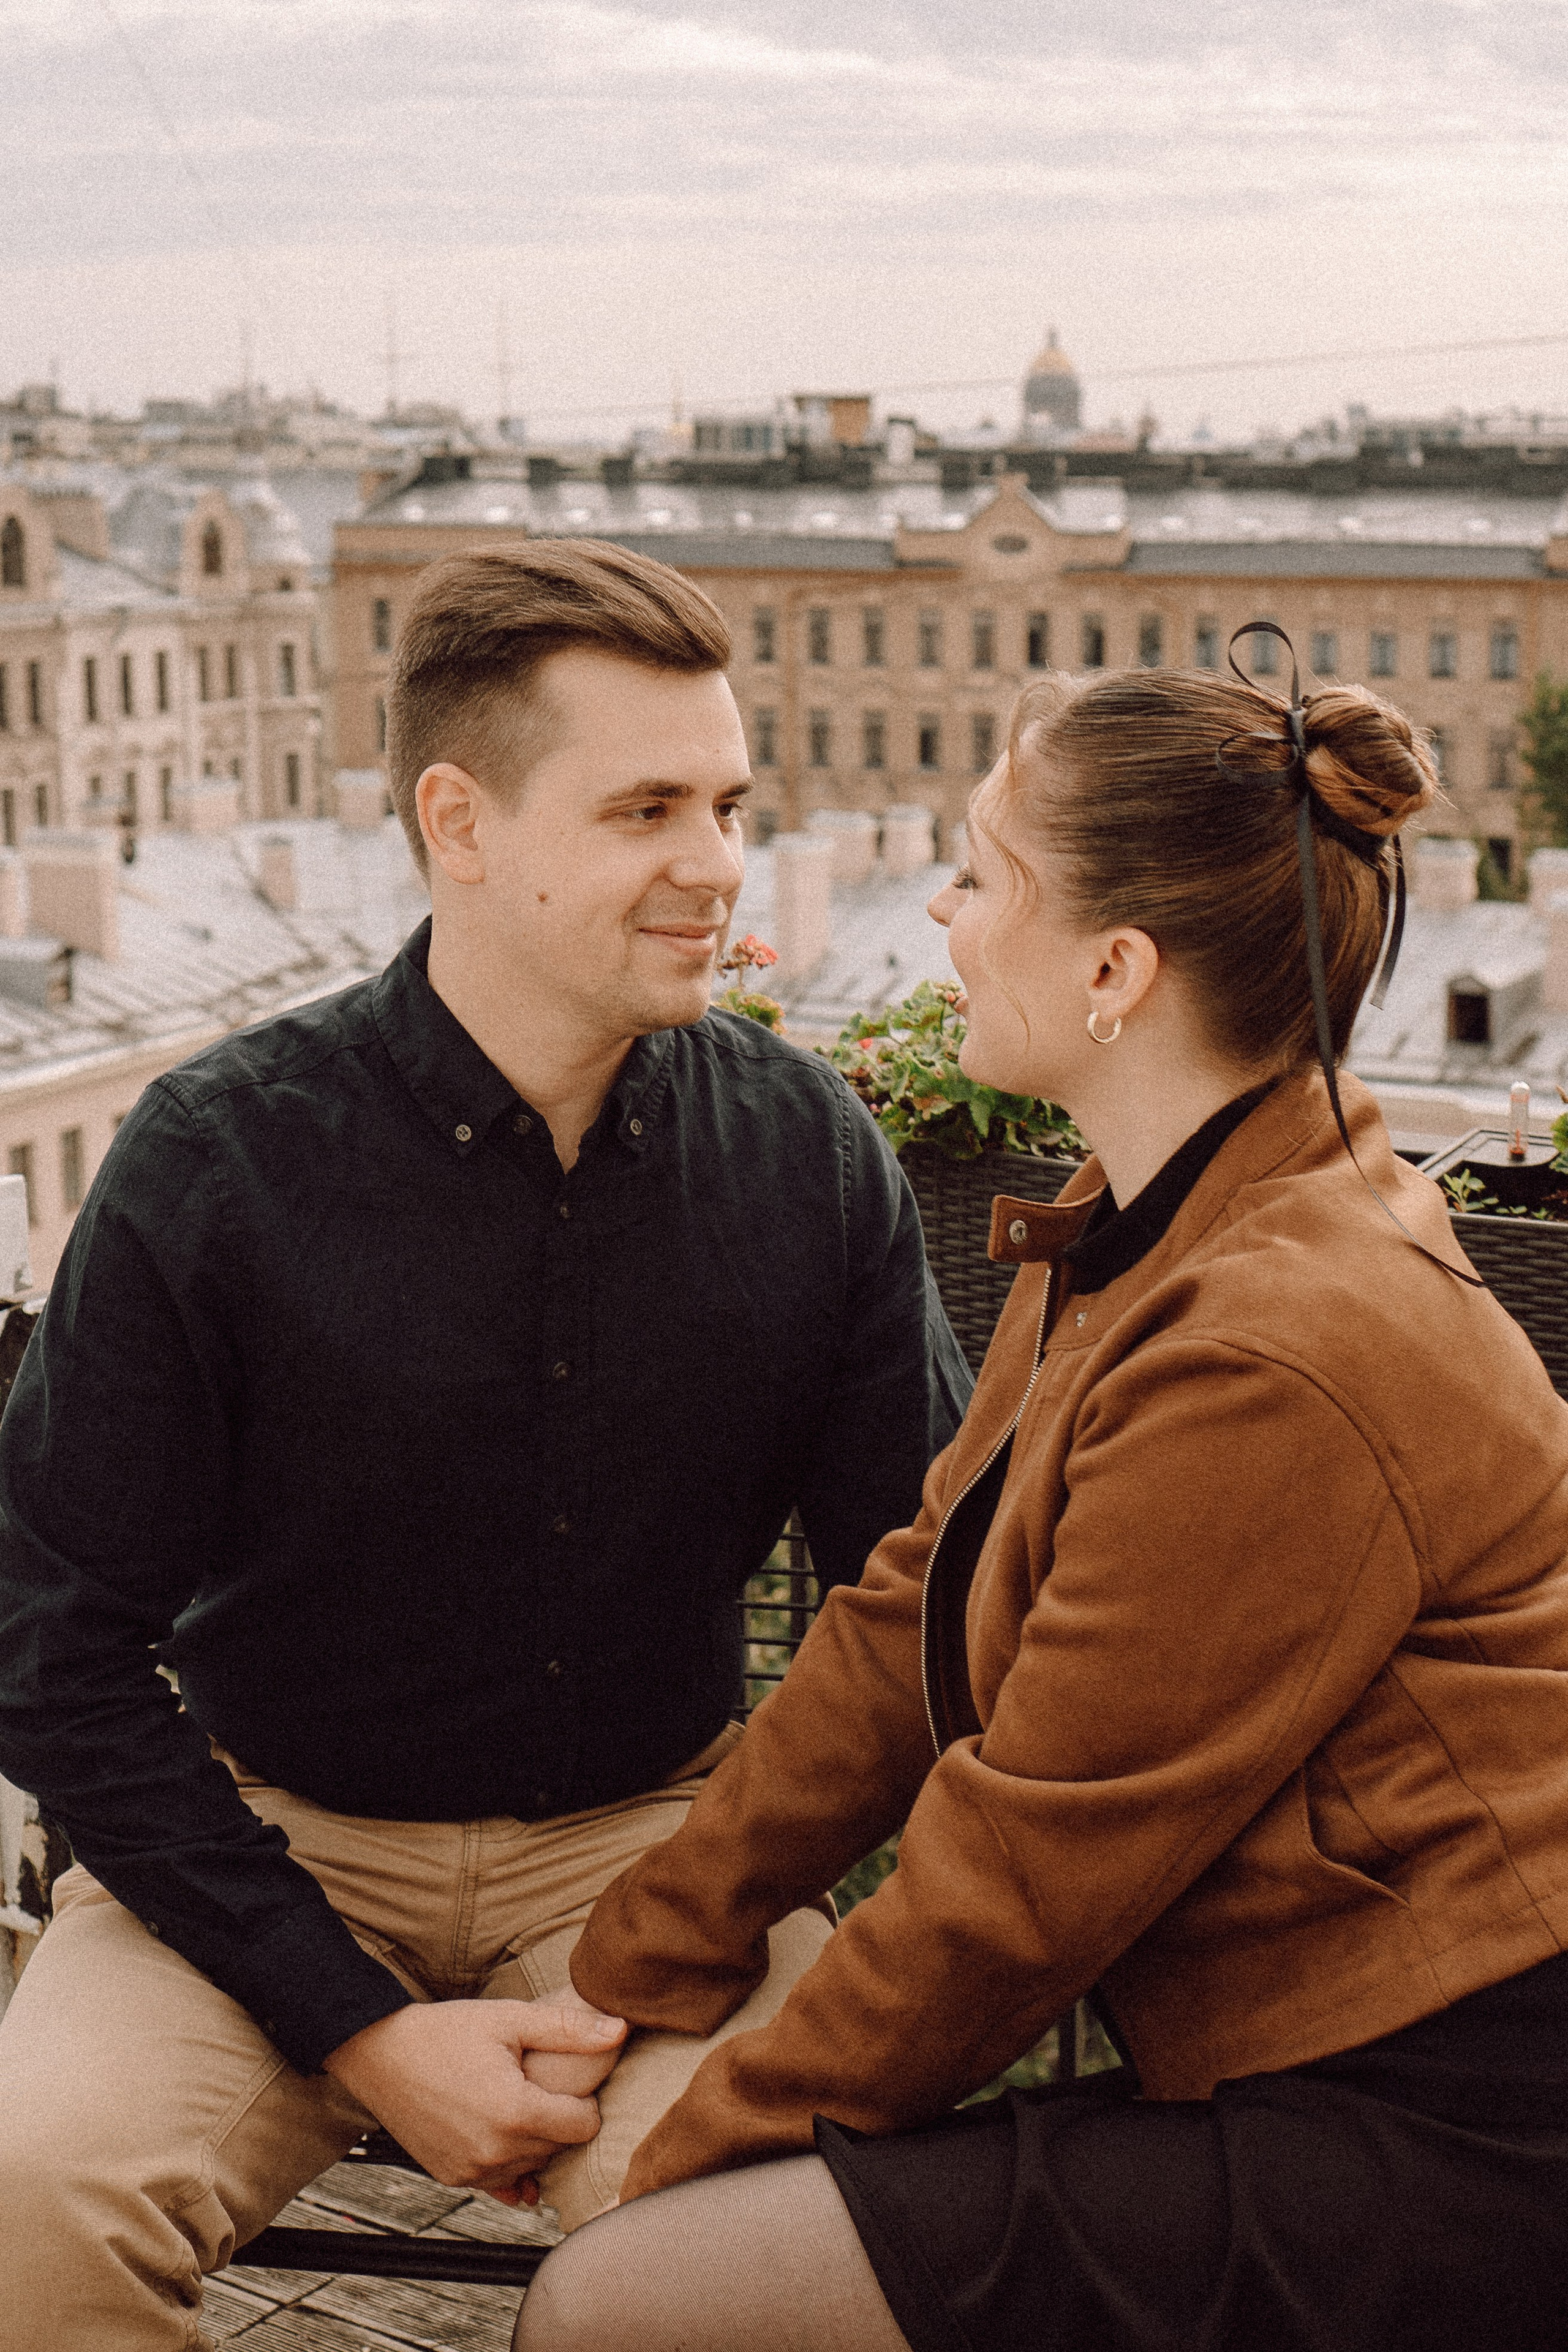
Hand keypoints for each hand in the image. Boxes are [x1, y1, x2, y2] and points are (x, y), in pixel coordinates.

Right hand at [323, 1997, 626, 2205]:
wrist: (380, 2053)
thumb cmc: (446, 2031)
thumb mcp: (510, 2019)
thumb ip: (569, 2029)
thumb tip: (621, 2029)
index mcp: (514, 2113)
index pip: (584, 2126)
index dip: (584, 2100)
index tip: (566, 2078)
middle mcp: (494, 2152)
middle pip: (558, 2147)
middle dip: (559, 2119)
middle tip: (541, 2086)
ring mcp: (471, 2171)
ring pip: (531, 2168)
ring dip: (534, 2142)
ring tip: (517, 2104)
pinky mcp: (453, 2178)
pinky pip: (500, 2185)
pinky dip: (509, 2166)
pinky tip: (505, 2140)